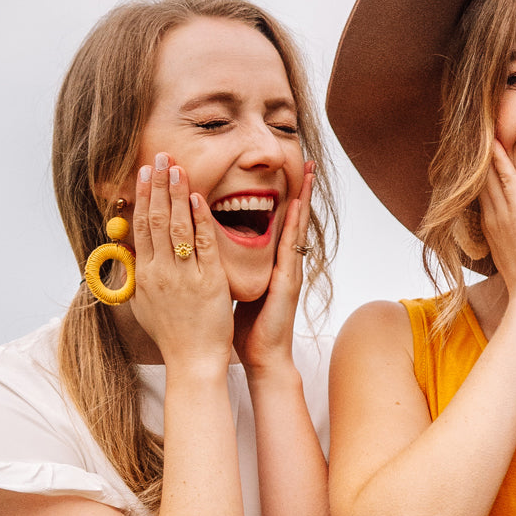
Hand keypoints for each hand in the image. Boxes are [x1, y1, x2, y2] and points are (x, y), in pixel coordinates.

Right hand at [130, 152, 233, 369]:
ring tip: (177, 167)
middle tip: (161, 157)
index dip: (142, 197)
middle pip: (156, 219)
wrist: (193, 361)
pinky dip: (199, 219)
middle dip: (158, 185)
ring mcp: (184, 276)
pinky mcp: (209, 282)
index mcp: (145, 275)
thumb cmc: (172, 334)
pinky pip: (202, 244)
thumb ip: (136, 275)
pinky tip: (198, 198)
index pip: (140, 226)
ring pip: (177, 226)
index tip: (144, 173)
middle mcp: (161, 272)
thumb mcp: (143, 304)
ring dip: (177, 194)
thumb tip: (129, 251)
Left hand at [234, 161, 313, 373]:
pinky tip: (298, 204)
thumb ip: (226, 269)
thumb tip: (206, 253)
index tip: (283, 172)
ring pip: (297, 226)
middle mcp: (283, 263)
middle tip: (304, 159)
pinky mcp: (289, 280)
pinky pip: (291, 245)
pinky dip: (295, 223)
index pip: (274, 223)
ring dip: (304, 197)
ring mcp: (290, 270)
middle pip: (292, 218)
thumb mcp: (232, 290)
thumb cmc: (245, 329)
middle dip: (299, 188)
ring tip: (308, 170)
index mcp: (269, 265)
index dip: (280, 198)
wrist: (262, 357)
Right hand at [481, 141, 515, 307]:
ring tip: (482, 127)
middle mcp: (493, 217)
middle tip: (474, 129)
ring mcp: (502, 215)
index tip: (481, 151)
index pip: (486, 191)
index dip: (482, 170)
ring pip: (490, 175)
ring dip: (486, 151)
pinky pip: (505, 180)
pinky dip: (499, 160)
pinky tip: (496, 142)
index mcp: (495, 226)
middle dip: (478, 155)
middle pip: (481, 178)